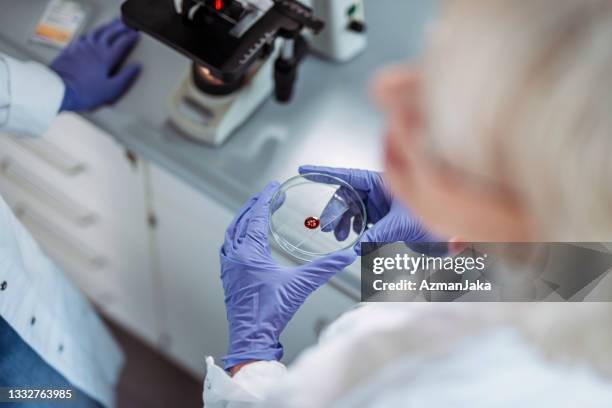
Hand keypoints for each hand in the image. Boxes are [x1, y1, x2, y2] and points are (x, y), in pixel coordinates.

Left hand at [50, 19, 140, 111]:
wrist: (60, 89)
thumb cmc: (86, 92)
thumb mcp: (111, 89)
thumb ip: (126, 77)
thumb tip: (137, 66)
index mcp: (106, 57)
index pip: (122, 43)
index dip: (130, 37)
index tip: (136, 34)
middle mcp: (95, 48)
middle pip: (110, 33)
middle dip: (120, 28)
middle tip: (127, 24)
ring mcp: (82, 46)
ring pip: (97, 31)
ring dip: (107, 26)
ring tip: (113, 23)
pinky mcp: (71, 48)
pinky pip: (84, 35)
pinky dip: (93, 32)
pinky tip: (93, 33)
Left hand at [221, 182, 356, 369]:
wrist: (251, 336)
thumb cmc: (270, 312)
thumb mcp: (301, 285)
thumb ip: (325, 268)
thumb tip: (346, 256)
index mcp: (249, 252)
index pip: (256, 216)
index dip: (266, 198)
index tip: (273, 187)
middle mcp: (235, 256)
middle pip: (241, 221)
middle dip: (254, 205)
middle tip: (267, 195)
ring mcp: (229, 268)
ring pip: (231, 234)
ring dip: (243, 220)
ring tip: (255, 212)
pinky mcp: (228, 278)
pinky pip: (229, 249)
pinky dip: (237, 237)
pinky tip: (246, 242)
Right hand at [299, 165, 446, 254]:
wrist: (454, 229)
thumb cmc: (436, 216)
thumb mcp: (402, 226)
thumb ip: (377, 237)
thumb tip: (358, 248)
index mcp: (383, 183)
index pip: (347, 176)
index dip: (325, 173)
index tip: (306, 170)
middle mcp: (380, 192)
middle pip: (347, 196)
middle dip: (335, 211)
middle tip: (328, 226)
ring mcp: (382, 205)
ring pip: (353, 211)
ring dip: (344, 223)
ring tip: (340, 236)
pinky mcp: (384, 219)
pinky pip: (362, 222)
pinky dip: (354, 230)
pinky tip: (352, 238)